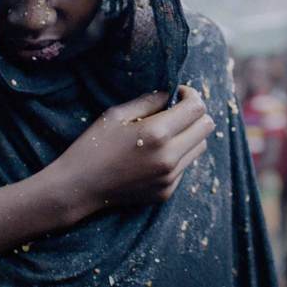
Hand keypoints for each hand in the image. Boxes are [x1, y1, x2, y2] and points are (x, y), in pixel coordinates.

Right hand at [53, 86, 214, 211]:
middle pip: (207, 127)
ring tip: (165, 133)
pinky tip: (153, 155)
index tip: (177, 94)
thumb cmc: (94, 145)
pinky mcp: (167, 192)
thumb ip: (149, 101)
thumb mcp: (117, 114)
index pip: (197, 108)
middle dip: (195, 114)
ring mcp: (170, 178)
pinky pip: (185, 166)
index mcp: (157, 134)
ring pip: (200, 148)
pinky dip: (177, 156)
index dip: (190, 95)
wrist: (79, 187)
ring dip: (189, 135)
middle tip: (176, 111)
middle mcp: (169, 158)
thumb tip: (172, 95)